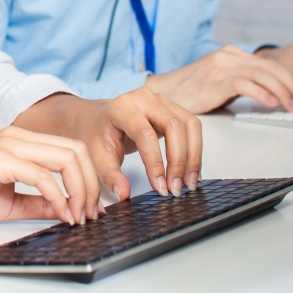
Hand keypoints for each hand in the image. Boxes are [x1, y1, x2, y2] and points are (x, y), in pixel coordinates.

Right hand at [0, 126, 103, 228]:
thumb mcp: (9, 202)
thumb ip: (37, 202)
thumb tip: (66, 209)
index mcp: (20, 141)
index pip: (70, 149)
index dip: (87, 179)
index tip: (89, 209)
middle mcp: (17, 136)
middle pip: (75, 150)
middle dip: (91, 184)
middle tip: (90, 214)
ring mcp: (8, 144)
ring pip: (65, 158)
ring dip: (80, 191)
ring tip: (77, 216)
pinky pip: (42, 176)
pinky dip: (59, 197)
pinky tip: (60, 214)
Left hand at [69, 88, 201, 201]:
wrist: (98, 119)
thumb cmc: (97, 135)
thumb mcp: (97, 157)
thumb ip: (111, 176)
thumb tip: (124, 193)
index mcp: (122, 107)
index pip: (145, 134)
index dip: (155, 163)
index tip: (160, 187)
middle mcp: (144, 98)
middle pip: (173, 126)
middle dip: (179, 161)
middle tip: (176, 189)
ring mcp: (161, 101)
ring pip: (189, 125)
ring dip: (192, 156)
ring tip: (188, 183)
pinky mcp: (172, 109)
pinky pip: (192, 127)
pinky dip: (195, 150)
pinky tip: (190, 171)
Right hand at [146, 45, 292, 113]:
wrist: (161, 93)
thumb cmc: (190, 93)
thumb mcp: (220, 83)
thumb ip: (242, 83)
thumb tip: (271, 95)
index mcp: (231, 55)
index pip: (270, 64)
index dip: (291, 80)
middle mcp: (228, 56)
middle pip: (270, 67)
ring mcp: (220, 66)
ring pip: (262, 73)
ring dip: (282, 92)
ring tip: (292, 107)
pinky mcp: (213, 79)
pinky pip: (244, 83)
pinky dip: (262, 93)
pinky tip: (271, 103)